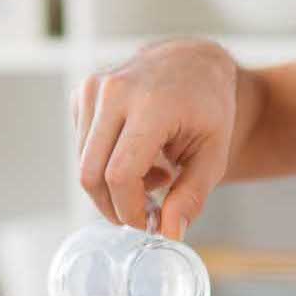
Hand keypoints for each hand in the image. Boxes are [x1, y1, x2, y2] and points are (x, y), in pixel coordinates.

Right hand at [74, 39, 237, 238]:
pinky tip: (137, 155)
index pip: (120, 174)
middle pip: (91, 173)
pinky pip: (81, 147)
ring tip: (152, 175)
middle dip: (113, 206)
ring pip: (83, 163)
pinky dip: (104, 163)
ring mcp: (93, 88)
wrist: (194, 61)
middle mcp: (114, 91)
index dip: (129, 209)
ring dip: (112, 184)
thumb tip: (169, 234)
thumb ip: (191, 196)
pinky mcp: (82, 92)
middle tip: (143, 212)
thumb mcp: (214, 154)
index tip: (148, 223)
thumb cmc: (209, 107)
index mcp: (152, 104)